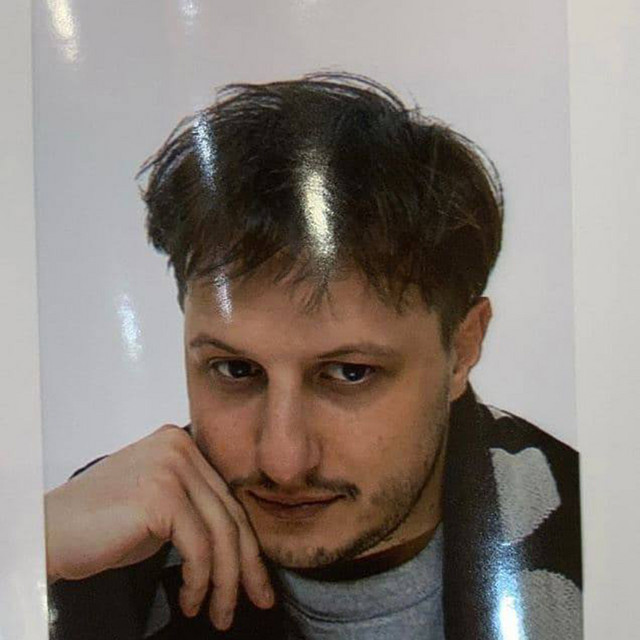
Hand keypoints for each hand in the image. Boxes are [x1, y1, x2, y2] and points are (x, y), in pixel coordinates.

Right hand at [45, 425, 273, 629]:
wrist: (46, 532)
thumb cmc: (99, 525)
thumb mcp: (159, 506)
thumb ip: (196, 508)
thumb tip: (240, 543)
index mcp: (181, 443)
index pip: (228, 498)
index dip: (248, 543)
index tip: (258, 578)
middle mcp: (179, 446)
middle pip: (230, 513)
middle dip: (248, 565)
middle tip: (258, 599)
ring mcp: (171, 466)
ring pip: (221, 533)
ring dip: (225, 582)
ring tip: (220, 612)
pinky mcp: (160, 494)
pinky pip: (199, 547)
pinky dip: (200, 581)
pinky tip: (191, 600)